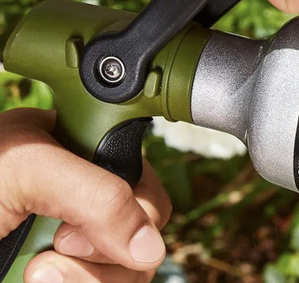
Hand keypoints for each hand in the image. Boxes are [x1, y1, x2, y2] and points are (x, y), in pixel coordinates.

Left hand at [0, 109, 171, 281]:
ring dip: (87, 278)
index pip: (140, 174)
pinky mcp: (68, 275)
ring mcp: (71, 242)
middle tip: (60, 242)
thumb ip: (97, 193)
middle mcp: (78, 196)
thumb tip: (151, 246)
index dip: (135, 199)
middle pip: (144, 226)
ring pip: (128, 269)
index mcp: (72, 150)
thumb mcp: (25, 170)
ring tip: (36, 271)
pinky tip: (34, 279)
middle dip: (111, 247)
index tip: (93, 217)